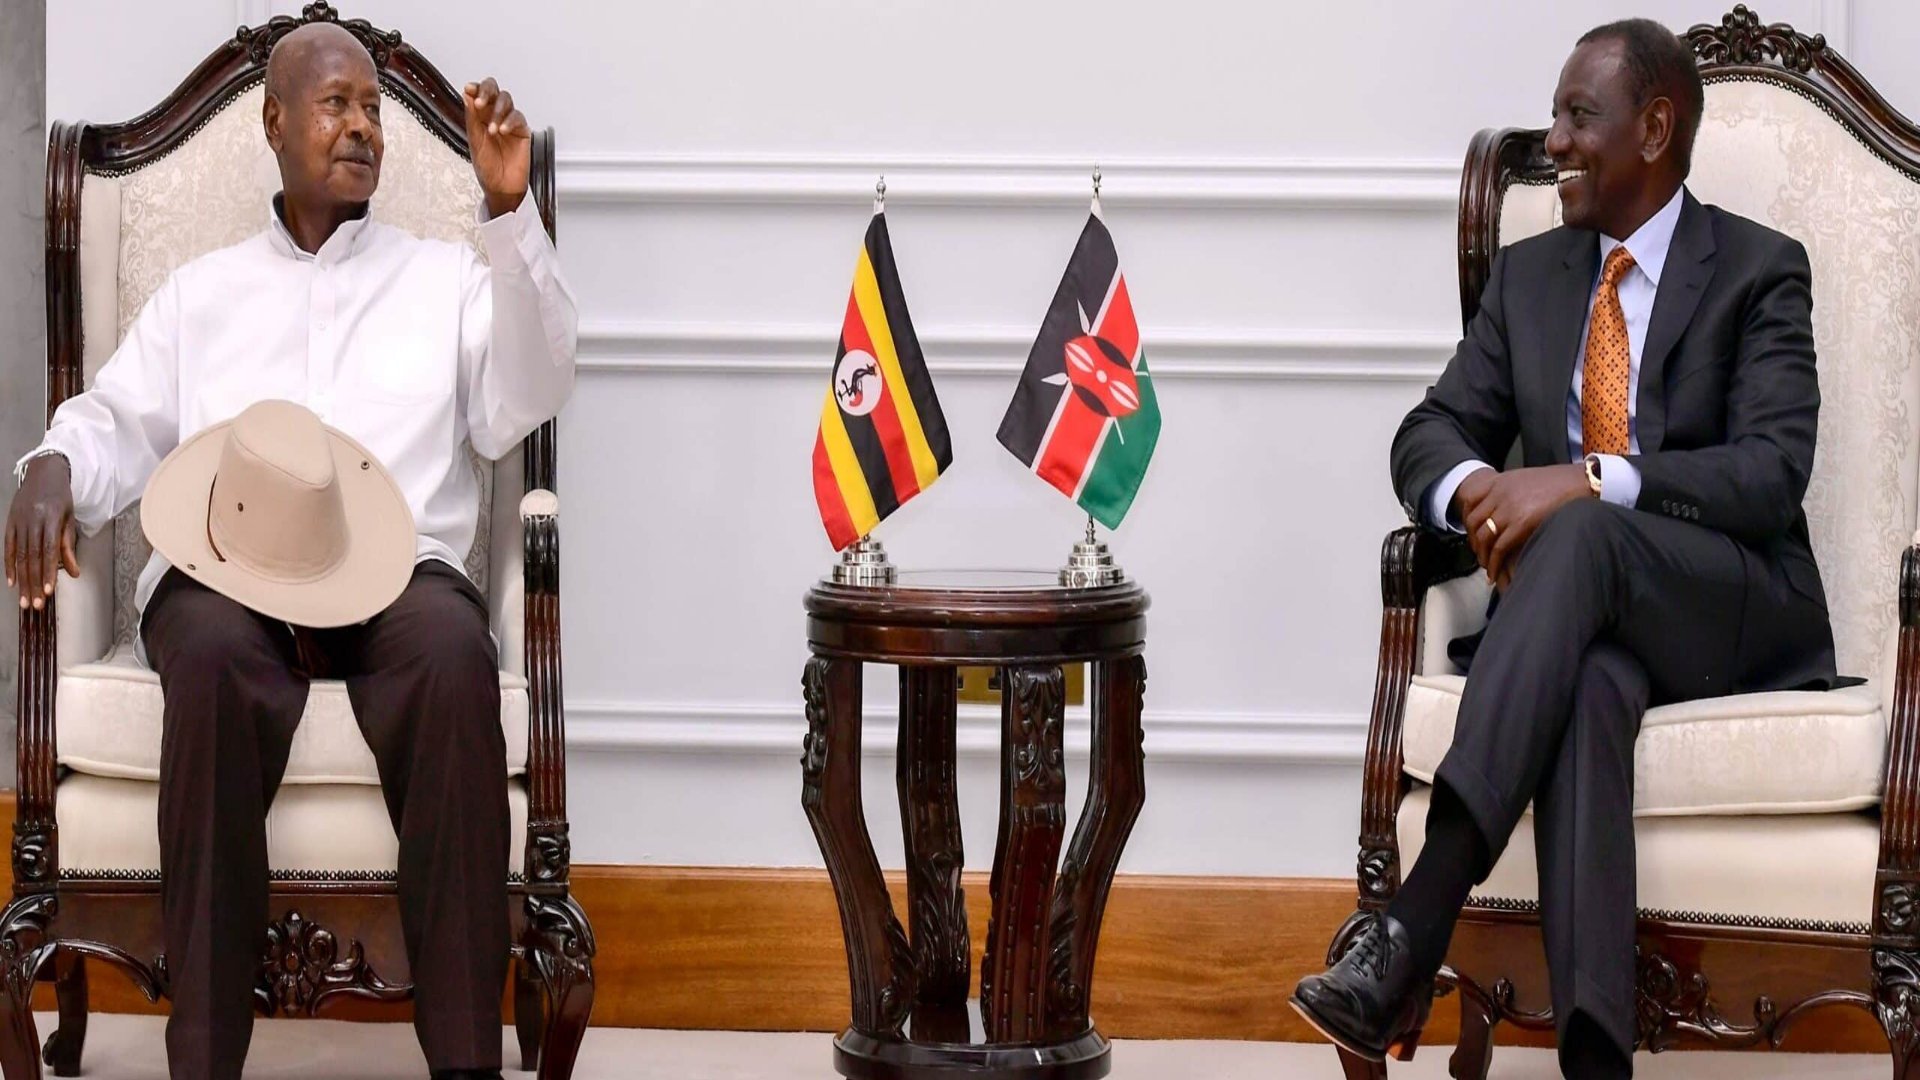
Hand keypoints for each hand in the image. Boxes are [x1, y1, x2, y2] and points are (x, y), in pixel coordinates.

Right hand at [4, 456, 79, 611]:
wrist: (43, 473)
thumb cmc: (60, 498)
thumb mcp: (69, 519)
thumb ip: (68, 546)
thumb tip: (74, 573)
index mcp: (50, 519)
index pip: (48, 551)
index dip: (48, 572)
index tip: (48, 591)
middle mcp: (31, 521)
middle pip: (32, 557)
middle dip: (34, 582)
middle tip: (35, 605)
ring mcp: (18, 522)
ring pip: (19, 556)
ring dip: (22, 579)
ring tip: (24, 599)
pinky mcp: (9, 523)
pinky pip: (7, 547)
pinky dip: (9, 565)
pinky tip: (11, 581)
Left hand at [462, 77, 531, 218]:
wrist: (501, 188)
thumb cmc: (487, 169)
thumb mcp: (474, 142)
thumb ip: (472, 118)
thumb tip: (467, 96)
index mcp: (480, 117)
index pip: (479, 94)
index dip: (475, 88)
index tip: (470, 89)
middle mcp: (494, 117)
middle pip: (495, 91)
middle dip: (487, 92)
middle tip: (481, 103)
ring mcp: (509, 123)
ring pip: (507, 101)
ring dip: (498, 111)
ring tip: (492, 128)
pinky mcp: (522, 131)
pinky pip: (518, 118)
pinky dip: (510, 122)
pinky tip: (503, 131)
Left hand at [1460, 464, 1592, 589]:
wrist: (1582, 482)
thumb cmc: (1560, 483)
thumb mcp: (1526, 480)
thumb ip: (1509, 491)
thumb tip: (1501, 507)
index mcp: (1500, 481)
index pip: (1470, 501)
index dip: (1467, 520)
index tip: (1473, 533)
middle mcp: (1500, 494)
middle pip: (1474, 522)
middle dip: (1474, 541)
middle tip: (1480, 554)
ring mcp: (1509, 508)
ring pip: (1483, 537)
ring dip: (1483, 555)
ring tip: (1488, 567)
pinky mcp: (1521, 523)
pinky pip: (1498, 548)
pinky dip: (1494, 563)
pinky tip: (1495, 573)